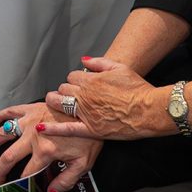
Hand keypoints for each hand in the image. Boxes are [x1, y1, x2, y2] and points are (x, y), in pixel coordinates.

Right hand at [0, 100, 102, 191]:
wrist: (92, 110)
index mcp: (45, 152)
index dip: (19, 182)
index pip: (26, 172)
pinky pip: (11, 111)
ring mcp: (30, 120)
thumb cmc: (90, 137)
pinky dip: (1, 117)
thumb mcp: (83, 164)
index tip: (14, 188)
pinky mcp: (32, 108)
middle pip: (9, 157)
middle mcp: (33, 136)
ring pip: (3, 133)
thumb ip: (65, 181)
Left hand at [36, 56, 168, 142]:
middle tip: (71, 95)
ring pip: (61, 104)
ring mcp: (86, 113)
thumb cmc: (138, 90)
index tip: (80, 84)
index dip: (75, 80)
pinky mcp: (91, 129)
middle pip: (64, 90)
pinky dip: (53, 129)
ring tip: (55, 103)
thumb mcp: (120, 68)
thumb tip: (84, 61)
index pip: (72, 77)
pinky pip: (67, 129)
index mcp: (91, 81)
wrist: (149, 110)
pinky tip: (42, 128)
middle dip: (65, 91)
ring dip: (56, 102)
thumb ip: (99, 63)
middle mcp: (86, 96)